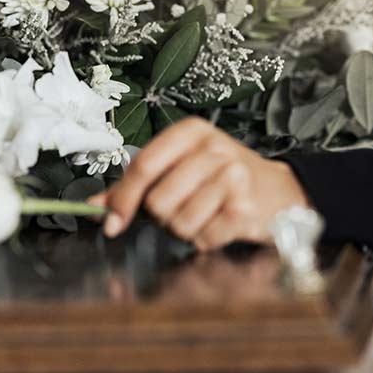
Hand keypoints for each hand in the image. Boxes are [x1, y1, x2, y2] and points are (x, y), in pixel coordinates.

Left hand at [86, 116, 312, 250]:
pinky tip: (218, 224)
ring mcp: (233, 177)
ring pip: (179, 223)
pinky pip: (204, 238)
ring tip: (204, 214)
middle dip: (163, 215)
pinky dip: (206, 239)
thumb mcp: (182, 165)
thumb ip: (137, 183)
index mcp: (191, 132)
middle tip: (182, 207)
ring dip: (186, 229)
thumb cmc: (221, 176)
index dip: (123, 198)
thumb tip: (96, 204)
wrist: (277, 191)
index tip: (113, 221)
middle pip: (158, 201)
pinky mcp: (246, 207)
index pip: (144, 165)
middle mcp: (214, 149)